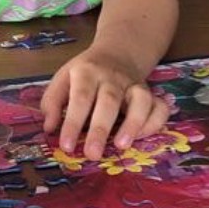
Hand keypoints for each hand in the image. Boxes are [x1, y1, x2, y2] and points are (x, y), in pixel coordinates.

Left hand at [41, 45, 169, 161]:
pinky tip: (141, 137)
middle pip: (109, 100)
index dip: (73, 123)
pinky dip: (154, 122)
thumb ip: (53, 102)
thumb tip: (49, 128)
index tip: (66, 146)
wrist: (117, 53)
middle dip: (100, 129)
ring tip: (122, 146)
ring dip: (134, 123)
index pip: (80, 97)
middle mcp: (112, 77)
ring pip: (140, 100)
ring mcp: (134, 84)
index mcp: (87, 72)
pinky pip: (159, 107)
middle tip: (93, 154)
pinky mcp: (151, 93)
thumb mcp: (63, 79)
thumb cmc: (85, 74)